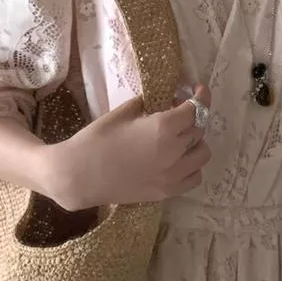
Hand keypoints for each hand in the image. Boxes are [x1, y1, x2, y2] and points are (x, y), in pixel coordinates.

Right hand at [46, 84, 212, 210]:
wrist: (78, 176)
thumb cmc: (96, 139)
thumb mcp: (123, 112)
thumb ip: (148, 104)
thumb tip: (164, 101)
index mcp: (164, 127)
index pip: (196, 108)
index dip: (201, 95)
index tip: (198, 89)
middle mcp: (175, 151)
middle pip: (199, 128)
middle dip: (193, 116)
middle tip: (178, 111)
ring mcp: (173, 174)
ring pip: (202, 153)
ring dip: (196, 141)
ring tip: (180, 137)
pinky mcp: (167, 191)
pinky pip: (194, 177)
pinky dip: (193, 166)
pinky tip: (179, 159)